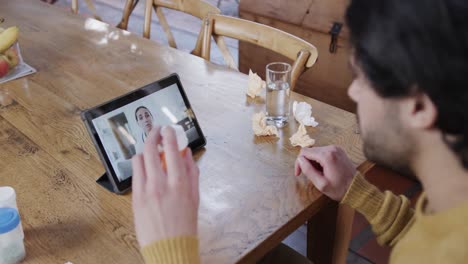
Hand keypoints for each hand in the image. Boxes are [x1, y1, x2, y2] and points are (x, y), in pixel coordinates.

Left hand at [132, 126, 199, 246]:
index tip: (168, 129)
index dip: (169, 135)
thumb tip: (186, 153)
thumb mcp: (195, 196)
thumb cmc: (185, 224)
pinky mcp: (135, 198)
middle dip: (152, 135)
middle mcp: (160, 183)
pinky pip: (135, 174)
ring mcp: (145, 190)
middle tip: (156, 130)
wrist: (169, 246)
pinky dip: (140, 165)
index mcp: (179, 183)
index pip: (171, 149)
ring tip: (151, 150)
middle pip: (150, 149)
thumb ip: (192, 172)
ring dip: (145, 150)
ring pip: (139, 159)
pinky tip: (145, 166)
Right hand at [295, 146, 355, 200]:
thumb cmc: (340, 189)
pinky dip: (320, 160)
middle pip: (310, 151)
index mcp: (327, 156)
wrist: (357, 188)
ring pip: (316, 151)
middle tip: (310, 175)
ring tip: (319, 173)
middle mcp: (331, 148)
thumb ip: (308, 171)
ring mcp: (336, 148)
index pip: (304, 152)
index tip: (299, 173)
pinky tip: (324, 169)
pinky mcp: (338, 151)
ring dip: (313, 161)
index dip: (299, 162)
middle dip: (306, 162)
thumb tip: (300, 160)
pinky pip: (323, 152)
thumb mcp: (321, 184)